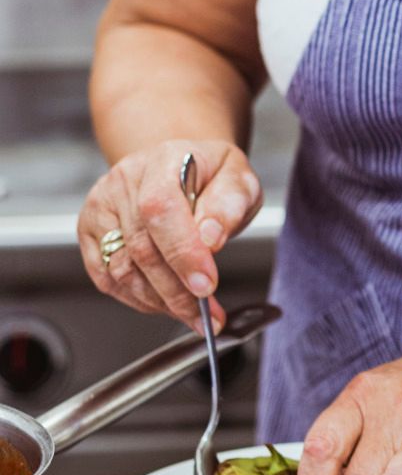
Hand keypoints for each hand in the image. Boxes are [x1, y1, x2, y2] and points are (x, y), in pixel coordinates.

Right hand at [78, 139, 262, 328]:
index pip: (160, 208)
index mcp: (163, 160)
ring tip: (193, 313)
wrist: (183, 169)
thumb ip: (229, 204)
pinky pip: (108, 279)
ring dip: (160, 301)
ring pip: (122, 270)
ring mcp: (101, 207)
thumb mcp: (239, 179)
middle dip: (178, 291)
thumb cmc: (212, 176)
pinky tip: (166, 303)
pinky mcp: (90, 231)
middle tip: (209, 314)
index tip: (207, 285)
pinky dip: (139, 300)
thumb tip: (210, 238)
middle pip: (141, 248)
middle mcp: (124, 181)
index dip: (182, 252)